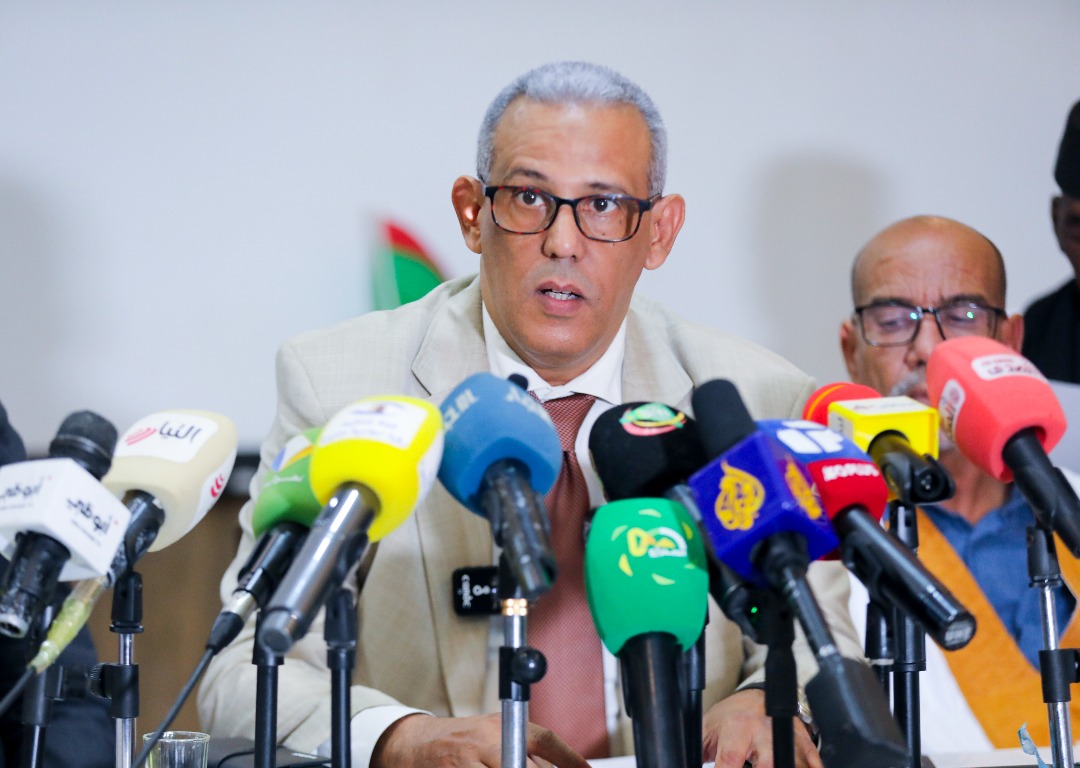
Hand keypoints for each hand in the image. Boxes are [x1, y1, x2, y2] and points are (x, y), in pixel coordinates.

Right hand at [371, 712, 590, 767]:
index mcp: (503, 725)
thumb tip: (564, 766)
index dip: (571, 759)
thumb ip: (524, 750)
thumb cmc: (462, 743)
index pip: (546, 739)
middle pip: (529, 765)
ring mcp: (469, 760)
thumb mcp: (493, 736)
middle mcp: (488, 740)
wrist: (415, 745)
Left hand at [702, 688, 822, 767]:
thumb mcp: (706, 732)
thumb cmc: (728, 718)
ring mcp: (785, 734)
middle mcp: (763, 730)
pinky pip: (812, 760)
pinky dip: (811, 767)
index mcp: (736, 726)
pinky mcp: (802, 739)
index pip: (729, 760)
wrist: (754, 698)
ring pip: (791, 761)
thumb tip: (681, 760)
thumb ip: (697, 752)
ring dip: (787, 765)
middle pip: (767, 764)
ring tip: (771, 764)